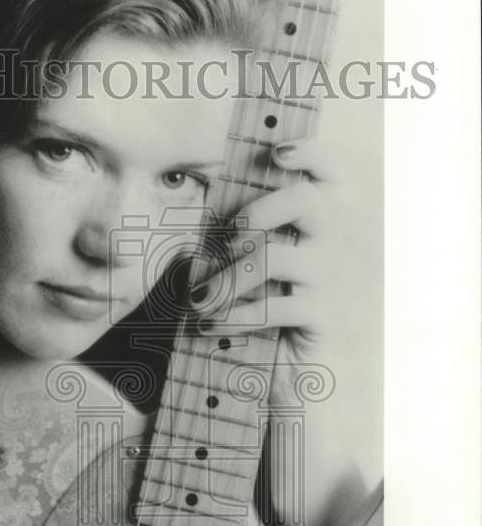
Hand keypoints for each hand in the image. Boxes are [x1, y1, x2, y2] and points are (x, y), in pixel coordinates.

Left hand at [190, 137, 375, 407]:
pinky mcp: (323, 316)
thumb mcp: (243, 270)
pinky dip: (232, 316)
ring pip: (275, 258)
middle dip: (257, 212)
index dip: (311, 154)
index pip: (329, 172)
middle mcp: (333, 242)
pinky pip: (273, 307)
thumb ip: (231, 241)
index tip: (277, 153)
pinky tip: (208, 328)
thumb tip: (191, 235)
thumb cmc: (256, 308)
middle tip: (225, 239)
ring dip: (226, 279)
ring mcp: (331, 278)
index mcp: (316, 220)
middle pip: (306, 201)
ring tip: (197, 303)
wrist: (283, 372)